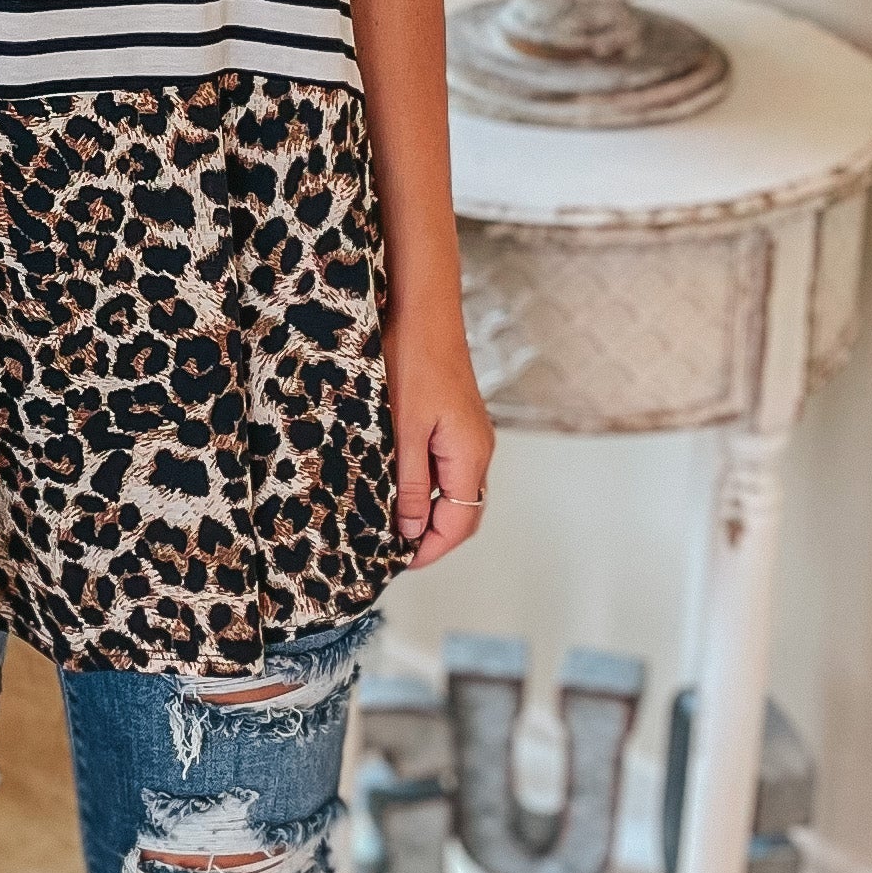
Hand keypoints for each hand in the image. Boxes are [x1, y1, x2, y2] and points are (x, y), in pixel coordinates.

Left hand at [390, 316, 493, 571]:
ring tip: (393, 525)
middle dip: (432, 537)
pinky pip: (448, 467)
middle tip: (393, 551)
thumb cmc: (411, 360)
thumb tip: (413, 531)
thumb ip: (410, 484)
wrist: (422, 309)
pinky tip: (400, 486)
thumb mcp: (403, 430)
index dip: (431, 550)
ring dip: (430, 513)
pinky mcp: (456, 421)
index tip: (398, 563)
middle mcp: (478, 449)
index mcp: (469, 455)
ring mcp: (470, 434)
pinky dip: (429, 488)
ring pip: (456, 490)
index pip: (460, 523)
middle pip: (463, 511)